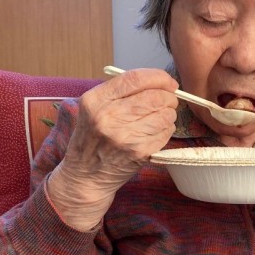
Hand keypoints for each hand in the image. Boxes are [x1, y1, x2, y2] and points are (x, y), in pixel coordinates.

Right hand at [47, 68, 178, 229]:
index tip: (168, 82)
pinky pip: (166, 133)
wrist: (86, 176)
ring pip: (165, 115)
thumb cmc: (92, 139)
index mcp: (95, 100)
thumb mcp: (93, 109)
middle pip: (154, 97)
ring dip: (169, 114)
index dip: (158, 77)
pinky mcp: (139, 152)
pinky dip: (166, 129)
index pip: (135, 78)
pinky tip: (156, 131)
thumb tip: (158, 82)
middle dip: (168, 97)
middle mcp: (108, 117)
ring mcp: (125, 136)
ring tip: (161, 117)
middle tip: (169, 100)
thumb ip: (119, 92)